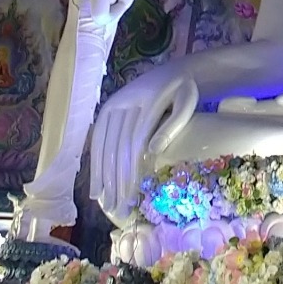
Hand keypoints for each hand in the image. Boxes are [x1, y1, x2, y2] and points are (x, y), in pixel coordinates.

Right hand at [89, 65, 197, 225]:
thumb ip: (173, 125)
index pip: (135, 143)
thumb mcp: (187, 102)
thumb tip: (152, 151)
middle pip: (117, 148)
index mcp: (146, 100)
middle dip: (117, 182)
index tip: (133, 199)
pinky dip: (95, 166)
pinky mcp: (105, 111)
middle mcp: (124, 102)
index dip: (131, 172)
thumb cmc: (184, 93)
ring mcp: (111, 105)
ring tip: (106, 205)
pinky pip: (96, 141)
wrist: (171, 73)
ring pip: (103, 147)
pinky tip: (96, 189)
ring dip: (103, 178)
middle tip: (119, 210)